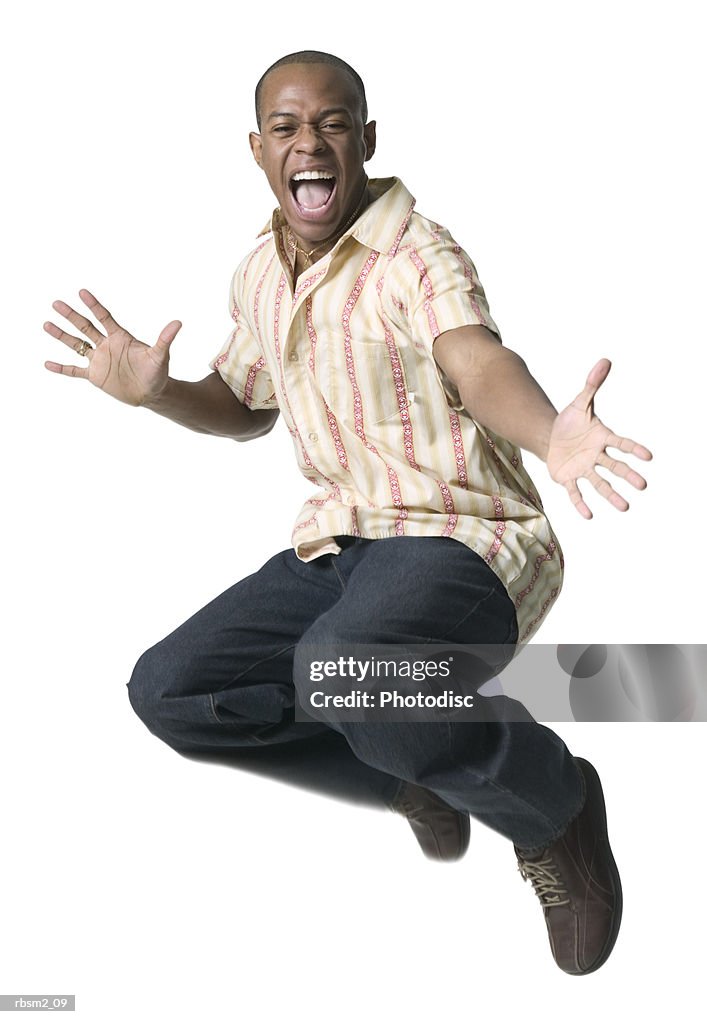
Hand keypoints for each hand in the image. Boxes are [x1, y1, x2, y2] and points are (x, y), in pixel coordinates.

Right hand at [43, 289, 181, 406]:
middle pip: (85, 327)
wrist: (152, 393)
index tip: (82, 292)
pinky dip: (61, 368)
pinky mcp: (95, 376)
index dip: (94, 305)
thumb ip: (165, 339)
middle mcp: (106, 345)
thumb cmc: (157, 372)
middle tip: (56, 303)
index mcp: (120, 337)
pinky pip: (74, 371)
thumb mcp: (160, 355)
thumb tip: (178, 323)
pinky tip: (47, 364)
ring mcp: (99, 360)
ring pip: (76, 345)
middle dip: (71, 316)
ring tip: (46, 324)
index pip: (104, 317)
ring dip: (62, 335)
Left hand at [546, 358, 652, 518]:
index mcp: (602, 437)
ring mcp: (583, 468)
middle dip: (628, 476)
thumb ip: (592, 385)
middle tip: (642, 486)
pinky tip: (589, 516)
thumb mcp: (579, 402)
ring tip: (625, 507)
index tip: (648, 456)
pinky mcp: (568, 478)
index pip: (620, 443)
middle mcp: (596, 456)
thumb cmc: (570, 421)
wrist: (550, 437)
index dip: (633, 449)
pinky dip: (581, 503)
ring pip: (599, 483)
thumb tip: (605, 361)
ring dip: (611, 495)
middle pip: (614, 466)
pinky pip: (576, 492)